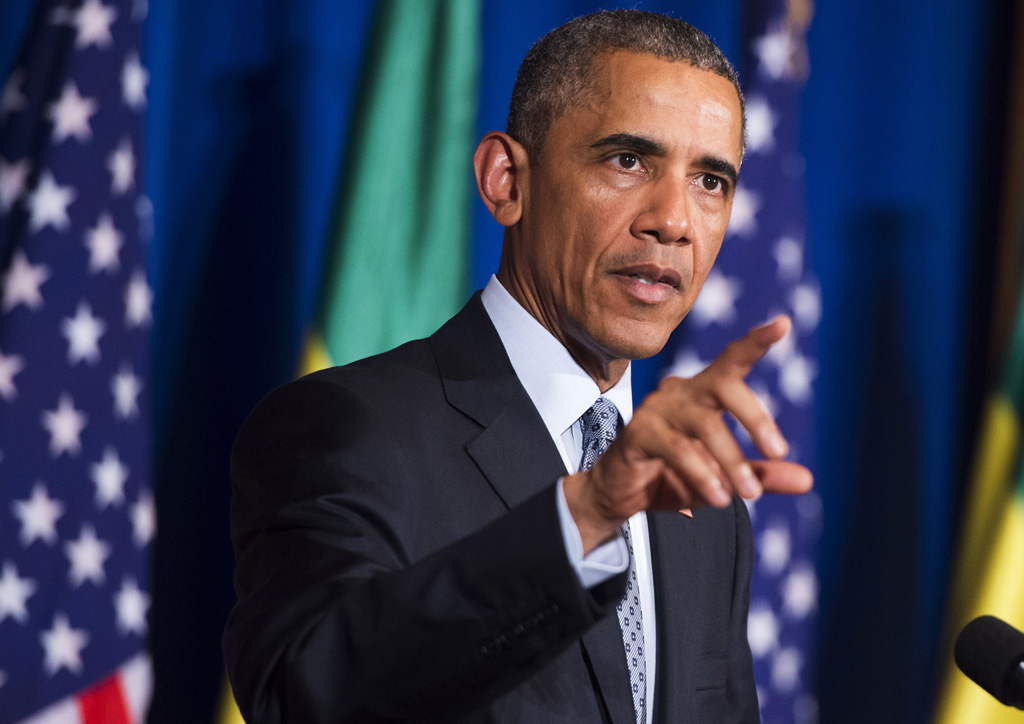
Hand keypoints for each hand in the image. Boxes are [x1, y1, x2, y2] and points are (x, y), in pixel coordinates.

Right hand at [563, 315, 813, 552]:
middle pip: (723, 385)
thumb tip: (807, 480)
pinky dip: (701, 475)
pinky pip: (677, 449)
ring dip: (731, 461)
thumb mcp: (724, 478)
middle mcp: (680, 392)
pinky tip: (717, 498)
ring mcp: (656, 409)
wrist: (622, 495)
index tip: (784, 323)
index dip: (756, 341)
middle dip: (754, 417)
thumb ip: (761, 474)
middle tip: (778, 451)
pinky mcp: (637, 432)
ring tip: (748, 493)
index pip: (732, 360)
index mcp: (703, 393)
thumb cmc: (672, 475)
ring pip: (703, 425)